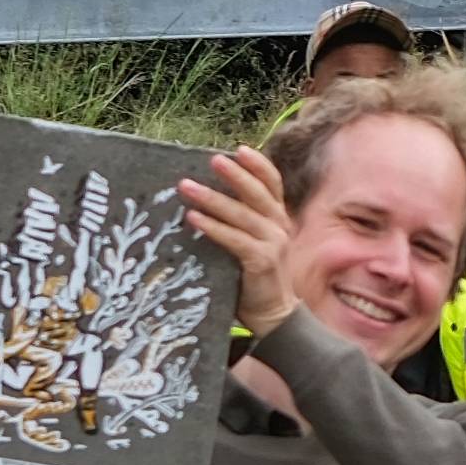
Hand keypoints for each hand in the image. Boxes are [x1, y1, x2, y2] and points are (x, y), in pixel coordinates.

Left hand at [176, 140, 302, 329]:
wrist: (274, 314)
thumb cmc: (255, 277)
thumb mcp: (253, 242)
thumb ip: (240, 222)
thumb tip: (203, 199)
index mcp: (278, 218)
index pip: (273, 184)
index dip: (258, 166)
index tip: (239, 150)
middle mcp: (279, 227)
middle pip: (258, 193)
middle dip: (235, 175)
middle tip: (212, 160)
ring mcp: (273, 244)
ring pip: (242, 215)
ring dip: (212, 198)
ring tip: (186, 186)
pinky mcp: (262, 261)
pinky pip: (235, 239)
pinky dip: (213, 227)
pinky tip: (193, 219)